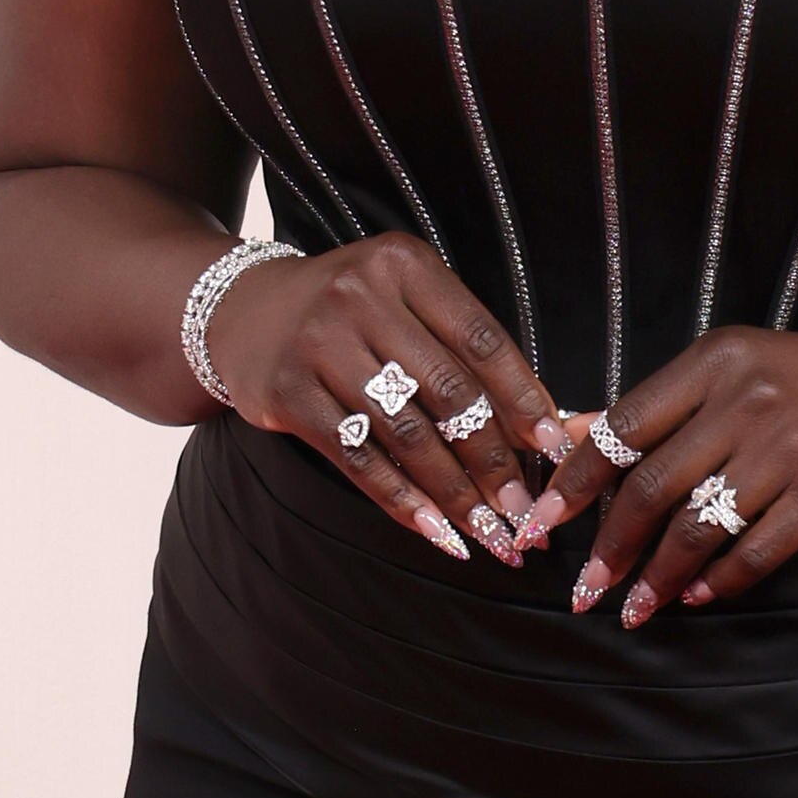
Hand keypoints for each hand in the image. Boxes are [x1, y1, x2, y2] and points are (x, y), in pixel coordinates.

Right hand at [203, 235, 565, 567]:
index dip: (524, 398)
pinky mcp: (287, 393)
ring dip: (454, 493)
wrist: (241, 310)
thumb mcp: (406, 304)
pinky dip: (402, 501)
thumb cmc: (351, 314)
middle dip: (494, 459)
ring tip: (489, 532)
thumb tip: (554, 426)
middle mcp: (359, 298)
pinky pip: (358, 459)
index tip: (555, 449)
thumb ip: (469, 353)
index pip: (481, 340)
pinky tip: (435, 531)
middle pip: (448, 391)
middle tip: (524, 509)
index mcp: (404, 265)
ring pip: (406, 433)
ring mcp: (318, 345)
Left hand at [512, 329, 797, 629]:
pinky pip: (756, 552)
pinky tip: (699, 597)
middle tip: (584, 590)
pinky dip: (720, 582)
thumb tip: (569, 431)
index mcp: (715, 361)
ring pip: (699, 527)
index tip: (538, 523)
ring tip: (635, 609)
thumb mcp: (733, 374)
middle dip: (608, 548)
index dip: (572, 482)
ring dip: (659, 578)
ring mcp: (790, 446)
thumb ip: (655, 407)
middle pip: (652, 485)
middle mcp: (748, 398)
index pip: (623, 427)